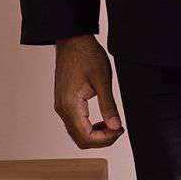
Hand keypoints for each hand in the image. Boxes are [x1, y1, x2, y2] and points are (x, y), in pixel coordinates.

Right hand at [53, 34, 125, 148]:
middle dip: (101, 139)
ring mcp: (61, 106)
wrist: (72, 40)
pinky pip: (74, 123)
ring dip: (95, 134)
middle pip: (80, 139)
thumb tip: (116, 126)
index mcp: (70, 105)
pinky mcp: (64, 102)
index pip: (85, 137)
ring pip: (76, 133)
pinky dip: (88, 126)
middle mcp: (62, 109)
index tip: (120, 130)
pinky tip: (102, 119)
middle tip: (118, 129)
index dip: (105, 139)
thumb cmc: (86, 54)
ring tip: (113, 124)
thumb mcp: (102, 79)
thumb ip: (108, 105)